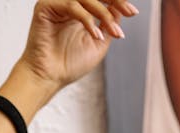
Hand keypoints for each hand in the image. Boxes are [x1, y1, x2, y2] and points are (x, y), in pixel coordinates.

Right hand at [18, 0, 139, 99]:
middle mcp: (68, 3)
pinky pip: (72, 5)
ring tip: (113, 33)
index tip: (133, 12)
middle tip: (129, 12)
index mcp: (79, 10)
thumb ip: (109, 25)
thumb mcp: (98, 44)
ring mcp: (57, 2)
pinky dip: (87, 20)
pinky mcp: (46, 6)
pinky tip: (96, 35)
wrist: (49, 78)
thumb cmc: (69, 64)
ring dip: (103, 14)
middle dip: (115, 0)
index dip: (118, 2)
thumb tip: (122, 9)